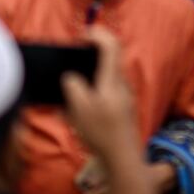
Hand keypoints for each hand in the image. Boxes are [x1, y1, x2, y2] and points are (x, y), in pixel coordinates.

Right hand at [61, 27, 138, 157]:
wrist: (122, 160)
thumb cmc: (102, 132)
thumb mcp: (80, 107)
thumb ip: (73, 87)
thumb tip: (71, 78)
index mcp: (113, 79)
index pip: (111, 45)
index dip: (97, 33)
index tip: (82, 35)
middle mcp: (122, 85)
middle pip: (108, 62)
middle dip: (89, 59)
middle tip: (73, 64)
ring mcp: (123, 99)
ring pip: (105, 80)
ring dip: (88, 82)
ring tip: (70, 97)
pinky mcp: (122, 112)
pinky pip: (105, 96)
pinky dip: (92, 98)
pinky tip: (77, 115)